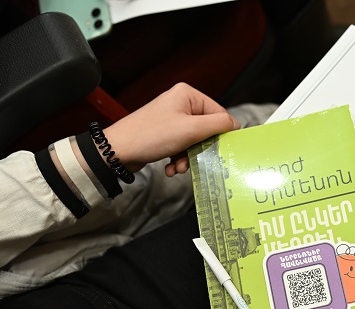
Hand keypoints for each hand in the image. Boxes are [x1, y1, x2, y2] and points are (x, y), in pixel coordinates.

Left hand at [103, 82, 239, 175]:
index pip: (218, 114)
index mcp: (188, 95)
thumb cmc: (151, 136)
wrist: (119, 150)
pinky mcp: (165, 133)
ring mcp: (172, 119)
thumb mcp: (191, 130)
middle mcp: (181, 103)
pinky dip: (179, 159)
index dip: (220, 134)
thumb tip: (236, 124)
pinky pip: (182, 147)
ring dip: (188, 158)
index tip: (219, 150)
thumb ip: (218, 125)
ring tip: (178, 167)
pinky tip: (171, 167)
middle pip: (206, 130)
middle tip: (194, 160)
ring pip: (194, 142)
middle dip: (200, 150)